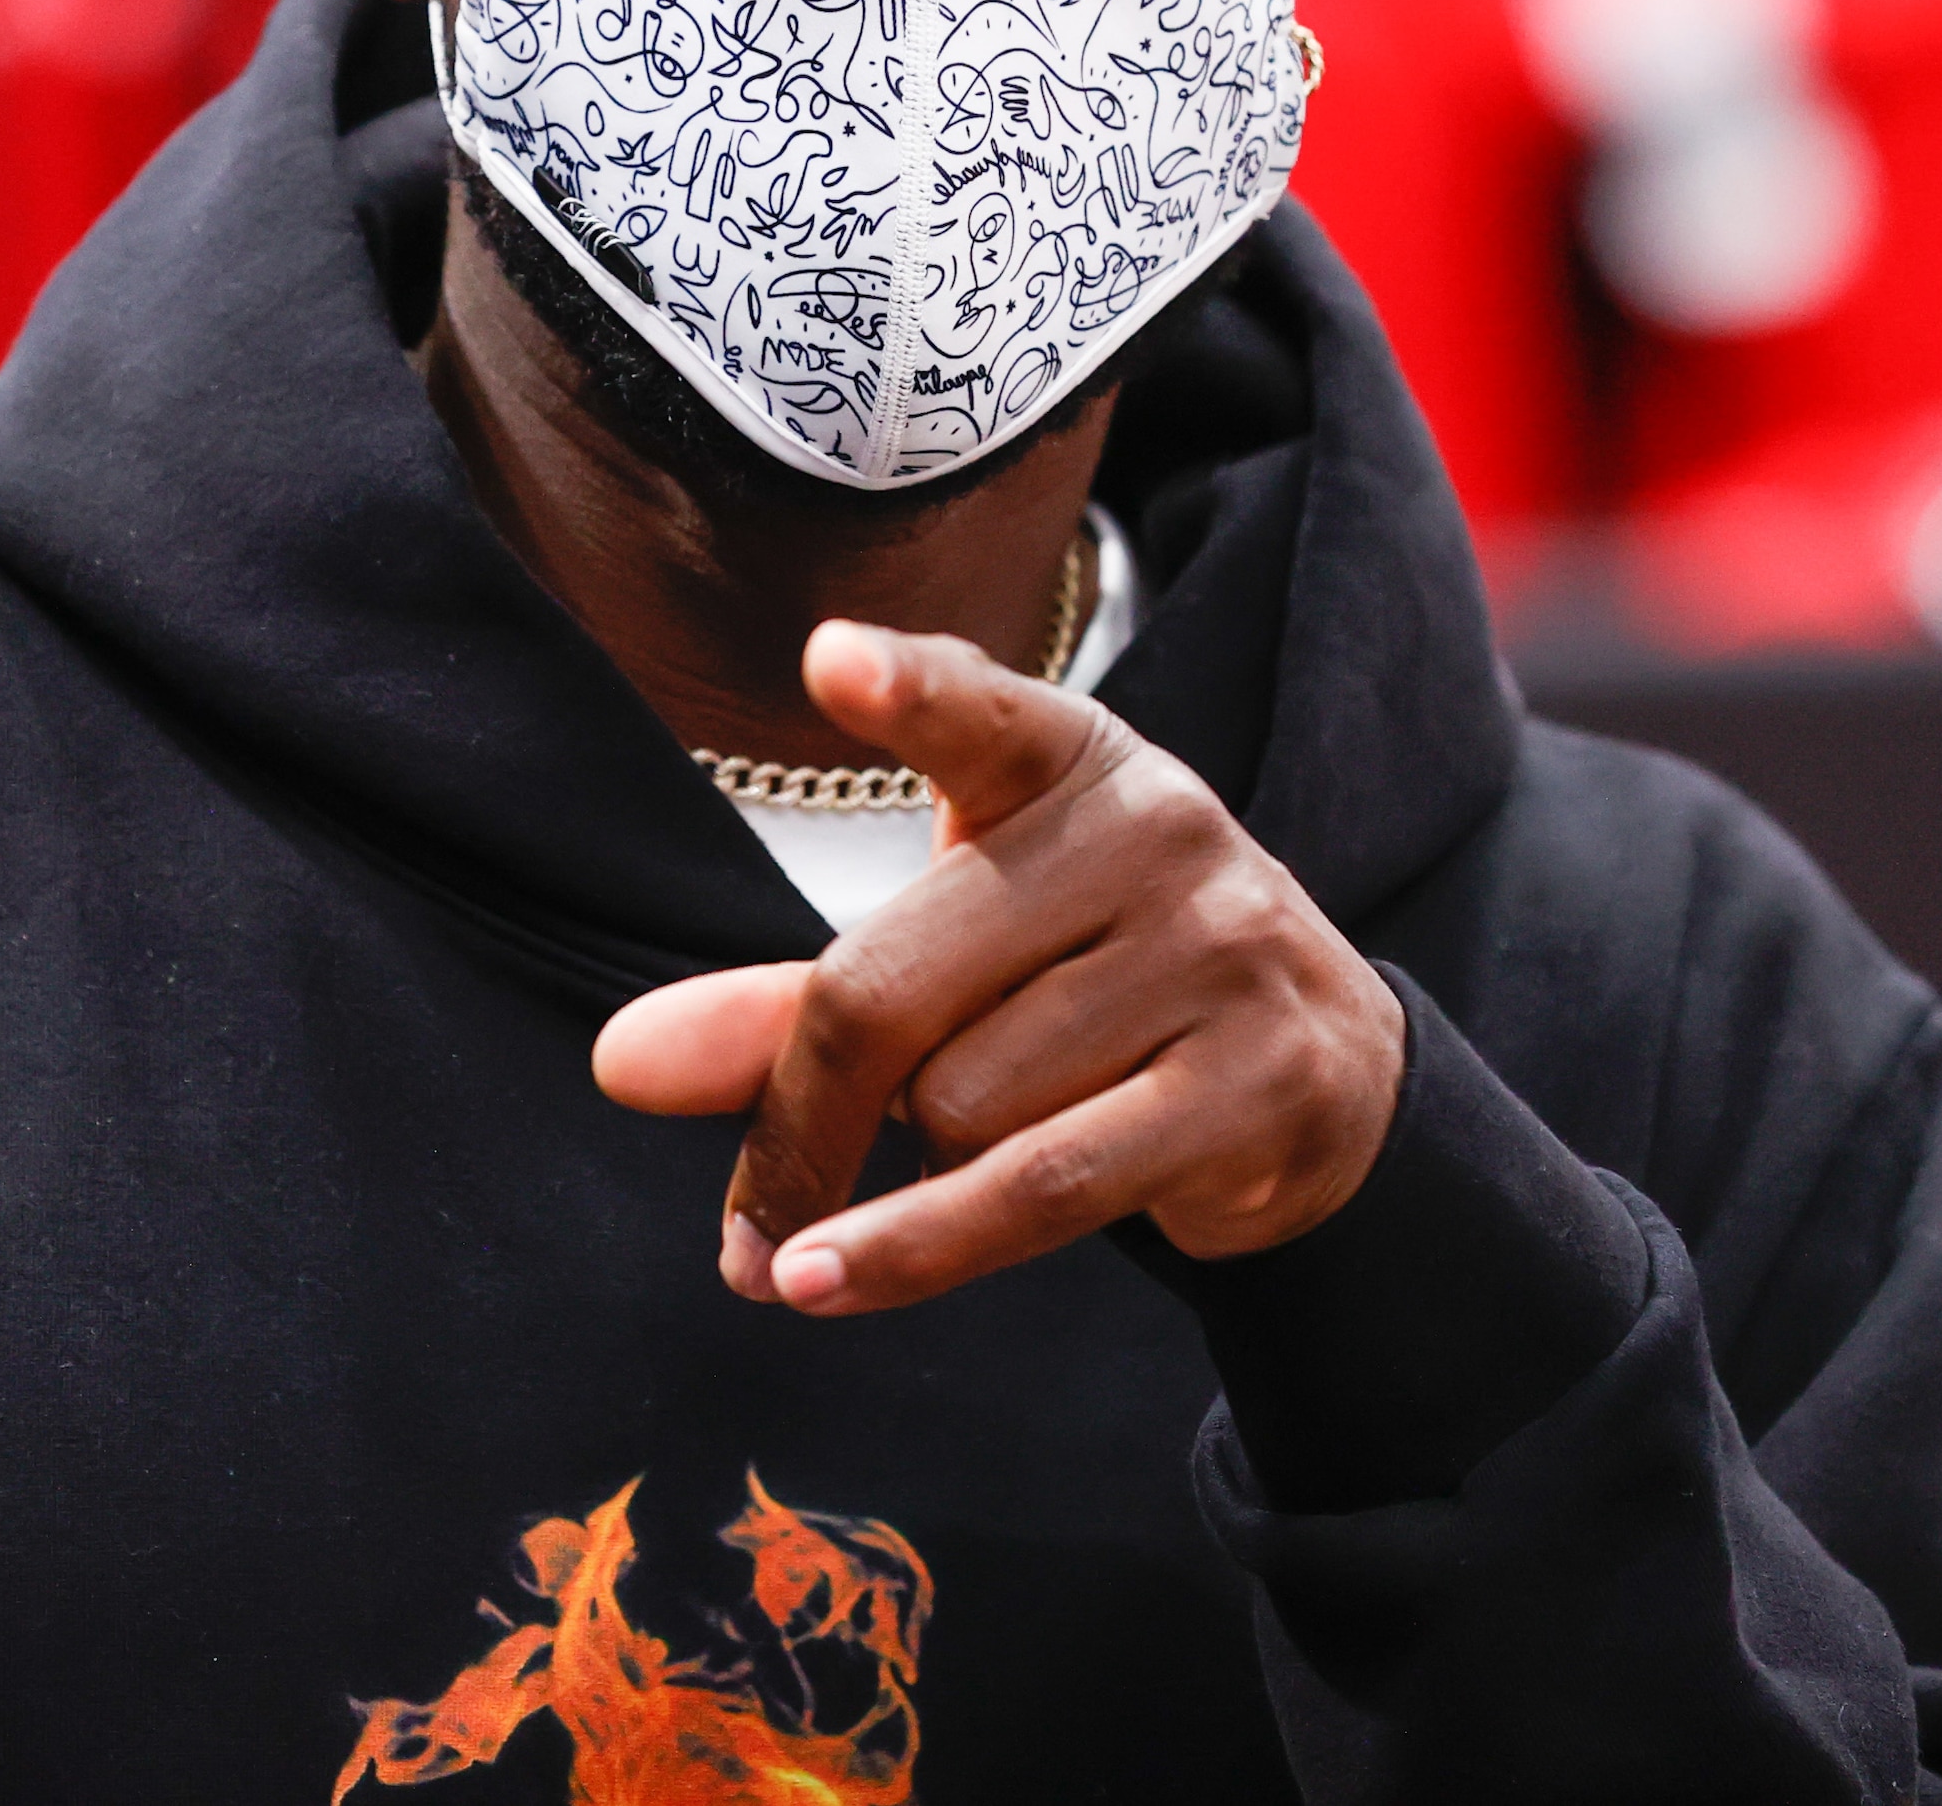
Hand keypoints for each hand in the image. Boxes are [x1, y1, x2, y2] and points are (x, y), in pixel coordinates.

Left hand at [595, 620, 1405, 1315]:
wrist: (1320, 1069)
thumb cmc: (1082, 987)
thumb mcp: (952, 952)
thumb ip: (788, 1002)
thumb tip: (621, 1065)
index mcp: (1064, 756)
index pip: (974, 709)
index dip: (906, 687)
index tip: (832, 660)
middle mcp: (1155, 828)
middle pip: (889, 991)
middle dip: (802, 1117)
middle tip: (750, 1210)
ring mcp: (1222, 948)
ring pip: (965, 1103)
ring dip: (924, 1168)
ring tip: (979, 1148)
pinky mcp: (1261, 1080)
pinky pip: (1040, 1187)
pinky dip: (914, 1248)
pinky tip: (822, 1282)